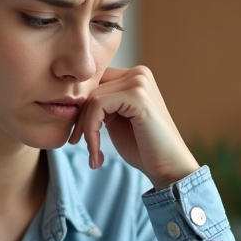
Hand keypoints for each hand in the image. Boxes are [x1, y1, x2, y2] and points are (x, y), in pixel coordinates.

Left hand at [69, 66, 199, 188]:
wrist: (169, 168)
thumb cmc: (143, 148)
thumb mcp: (116, 119)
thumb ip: (101, 104)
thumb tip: (71, 98)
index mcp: (134, 76)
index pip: (94, 83)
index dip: (82, 109)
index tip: (78, 136)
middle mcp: (138, 73)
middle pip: (90, 89)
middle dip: (80, 121)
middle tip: (82, 147)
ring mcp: (139, 82)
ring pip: (91, 99)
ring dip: (86, 130)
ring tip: (93, 154)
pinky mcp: (137, 95)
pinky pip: (97, 107)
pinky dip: (91, 132)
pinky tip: (97, 153)